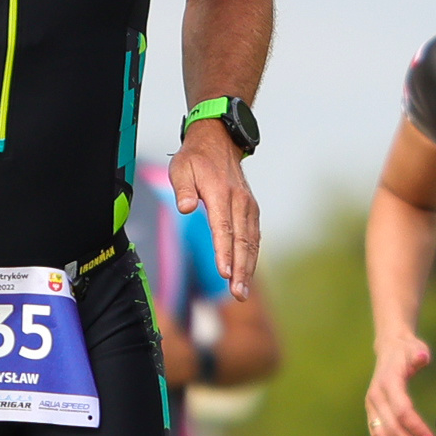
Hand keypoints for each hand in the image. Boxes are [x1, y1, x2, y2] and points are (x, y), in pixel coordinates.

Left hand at [168, 118, 261, 293]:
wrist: (219, 141)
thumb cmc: (196, 158)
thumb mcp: (181, 168)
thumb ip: (183, 189)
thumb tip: (186, 208)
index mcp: (220, 193)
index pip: (223, 228)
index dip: (224, 252)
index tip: (225, 273)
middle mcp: (239, 201)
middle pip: (241, 241)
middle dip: (240, 270)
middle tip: (237, 294)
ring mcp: (248, 206)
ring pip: (251, 241)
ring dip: (249, 268)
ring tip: (242, 291)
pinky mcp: (251, 209)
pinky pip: (254, 236)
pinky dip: (252, 256)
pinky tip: (248, 273)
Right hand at [365, 333, 435, 435]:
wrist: (389, 347)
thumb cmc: (406, 350)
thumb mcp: (416, 348)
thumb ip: (418, 355)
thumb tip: (421, 358)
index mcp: (388, 382)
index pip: (402, 410)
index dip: (416, 427)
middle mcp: (376, 397)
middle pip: (391, 427)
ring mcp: (371, 406)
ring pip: (380, 435)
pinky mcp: (371, 413)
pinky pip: (375, 435)